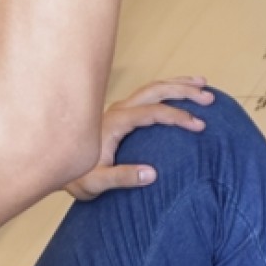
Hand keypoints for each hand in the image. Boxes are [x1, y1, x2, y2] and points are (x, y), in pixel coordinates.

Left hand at [66, 76, 213, 198]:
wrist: (57, 166)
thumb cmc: (76, 176)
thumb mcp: (96, 182)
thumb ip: (122, 178)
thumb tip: (152, 174)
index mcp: (114, 123)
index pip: (152, 112)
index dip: (176, 116)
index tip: (198, 125)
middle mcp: (117, 110)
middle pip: (155, 90)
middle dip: (183, 91)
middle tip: (208, 97)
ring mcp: (119, 109)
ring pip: (152, 88)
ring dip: (177, 84)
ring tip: (203, 83)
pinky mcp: (122, 113)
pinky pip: (148, 95)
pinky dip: (168, 89)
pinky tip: (181, 92)